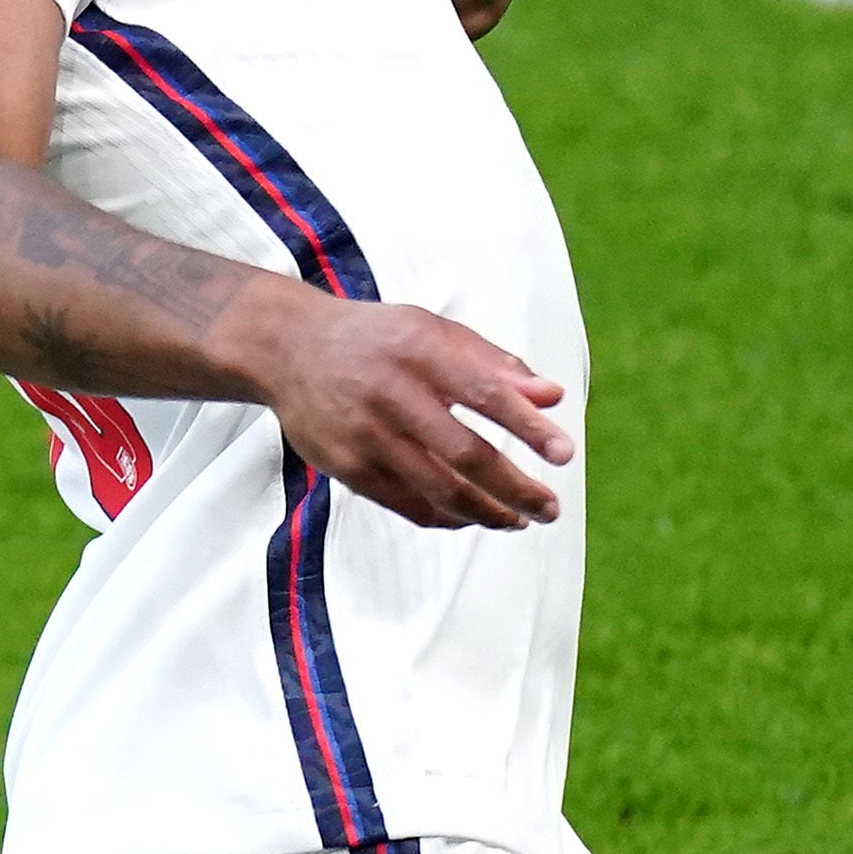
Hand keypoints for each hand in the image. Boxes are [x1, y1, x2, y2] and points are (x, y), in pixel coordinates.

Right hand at [253, 291, 573, 529]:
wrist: (288, 349)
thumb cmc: (379, 340)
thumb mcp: (433, 333)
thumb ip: (494, 364)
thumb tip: (554, 398)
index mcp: (420, 351)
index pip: (485, 394)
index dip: (528, 427)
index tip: (564, 455)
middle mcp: (391, 394)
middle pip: (466, 454)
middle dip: (516, 488)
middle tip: (550, 508)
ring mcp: (366, 435)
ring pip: (438, 489)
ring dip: (487, 513)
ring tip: (518, 520)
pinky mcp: (346, 466)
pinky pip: (407, 504)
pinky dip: (446, 517)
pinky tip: (472, 517)